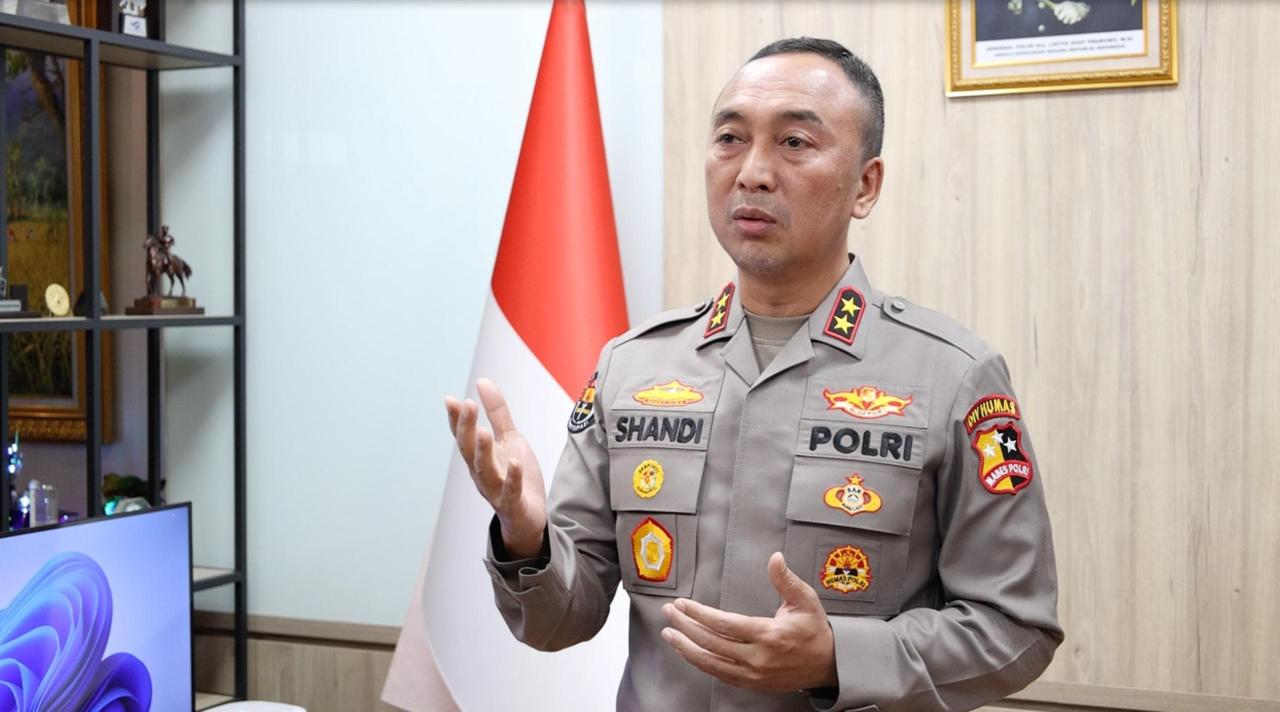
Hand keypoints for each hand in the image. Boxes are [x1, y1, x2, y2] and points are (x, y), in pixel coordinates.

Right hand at [445, 378, 546, 557]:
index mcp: (478, 457)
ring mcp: (495, 490)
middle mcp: (481, 474)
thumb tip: (482, 381)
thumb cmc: (516, 477)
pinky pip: (510, 491)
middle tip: (467, 405)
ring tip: (482, 432)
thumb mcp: (509, 439)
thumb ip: (497, 413)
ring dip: (482, 452)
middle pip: (468, 450)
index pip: (463, 436)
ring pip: (484, 471)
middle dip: (466, 428)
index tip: (452, 399)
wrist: (530, 518)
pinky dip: (512, 478)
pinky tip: (516, 462)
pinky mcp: (513, 504)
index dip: (456, 419)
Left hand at [660, 552, 836, 691]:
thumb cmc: (814, 630)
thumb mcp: (805, 600)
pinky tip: (687, 651)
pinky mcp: (751, 683)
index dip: (699, 614)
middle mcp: (758, 658)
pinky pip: (719, 674)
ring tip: (669, 634)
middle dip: (685, 627)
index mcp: (770, 635)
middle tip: (669, 614)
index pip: (724, 624)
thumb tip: (775, 558)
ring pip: (710, 663)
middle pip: (711, 643)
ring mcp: (753, 674)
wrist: (828, 665)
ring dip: (686, 648)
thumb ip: (786, 580)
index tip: (682, 604)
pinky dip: (700, 662)